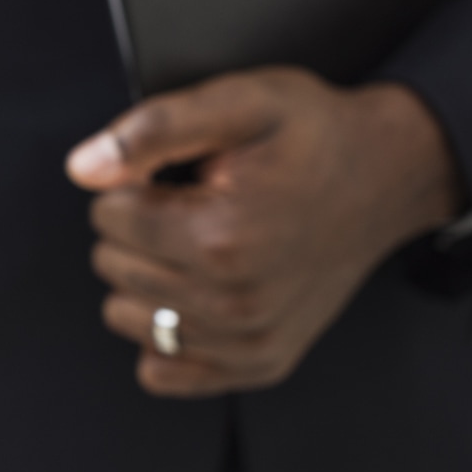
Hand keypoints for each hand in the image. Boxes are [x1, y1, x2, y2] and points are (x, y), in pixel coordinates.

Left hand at [66, 67, 462, 397]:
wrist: (387, 174)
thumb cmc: (312, 135)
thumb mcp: (239, 101)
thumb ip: (153, 129)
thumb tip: (84, 169)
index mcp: (222, 237)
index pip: (107, 217)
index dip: (133, 184)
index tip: (181, 176)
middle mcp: (235, 301)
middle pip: (112, 266)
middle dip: (138, 230)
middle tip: (197, 205)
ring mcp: (249, 340)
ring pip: (126, 316)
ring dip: (147, 278)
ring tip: (202, 244)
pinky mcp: (260, 363)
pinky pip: (161, 371)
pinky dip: (166, 333)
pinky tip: (199, 291)